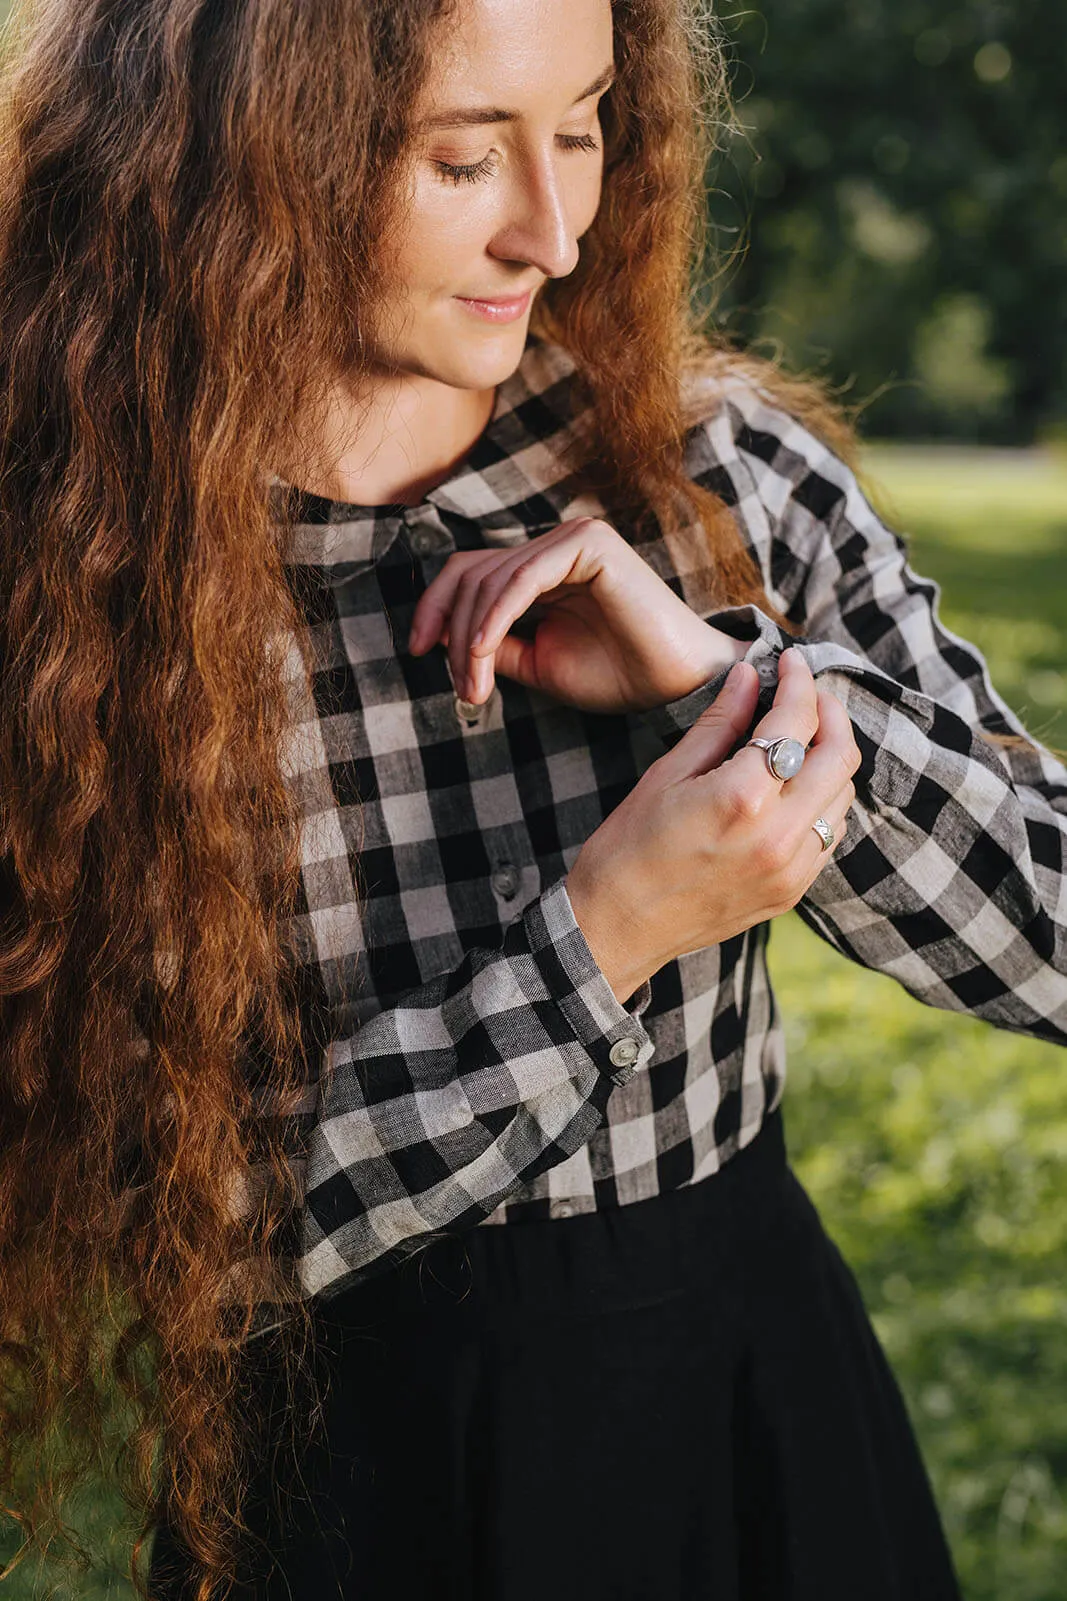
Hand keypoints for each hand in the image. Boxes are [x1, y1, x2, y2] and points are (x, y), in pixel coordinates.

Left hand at [406, 517, 747, 713]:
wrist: (677, 683)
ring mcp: (572, 538)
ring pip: (489, 580)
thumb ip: (493, 644)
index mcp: (542, 568)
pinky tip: (485, 655)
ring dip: (472, 640)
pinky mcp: (588, 543)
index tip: (418, 651)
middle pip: (470, 573)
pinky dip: (494, 620)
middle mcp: (554, 545)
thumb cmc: (618, 675)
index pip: (468, 572)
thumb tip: (441, 637)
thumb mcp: (537, 663)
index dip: (435, 608)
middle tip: (462, 690)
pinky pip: (521, 580)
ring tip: (476, 688)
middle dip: (452, 634)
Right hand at [565, 650, 862, 1002]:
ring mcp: (792, 870)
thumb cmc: (627, 849)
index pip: (796, 721)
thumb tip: (751, 676)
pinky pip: (828, 835)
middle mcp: (779, 836)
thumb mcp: (666, 776)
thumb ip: (719, 723)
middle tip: (808, 695)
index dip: (800, 681)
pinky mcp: (792, 892)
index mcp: (743, 798)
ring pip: (842, 797)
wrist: (616, 930)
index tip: (791, 661)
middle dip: (830, 714)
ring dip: (829, 759)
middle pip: (840, 756)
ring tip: (799, 740)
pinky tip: (792, 790)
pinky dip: (821, 801)